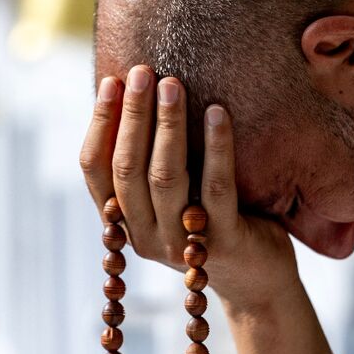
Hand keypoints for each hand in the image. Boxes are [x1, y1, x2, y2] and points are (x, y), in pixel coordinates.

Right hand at [79, 65, 300, 308]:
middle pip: (128, 168)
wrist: (258, 281)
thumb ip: (151, 168)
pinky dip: (216, 146)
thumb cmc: (214, 225)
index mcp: (125, 223)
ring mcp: (182, 243)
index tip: (111, 81)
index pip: (96, 171)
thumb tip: (138, 99)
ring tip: (172, 84)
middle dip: (132, 115)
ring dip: (167, 125)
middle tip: (142, 71)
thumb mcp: (173, 199)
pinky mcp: (221, 242)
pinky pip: (216, 187)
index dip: (100, 124)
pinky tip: (218, 111)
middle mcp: (145, 237)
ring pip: (165, 177)